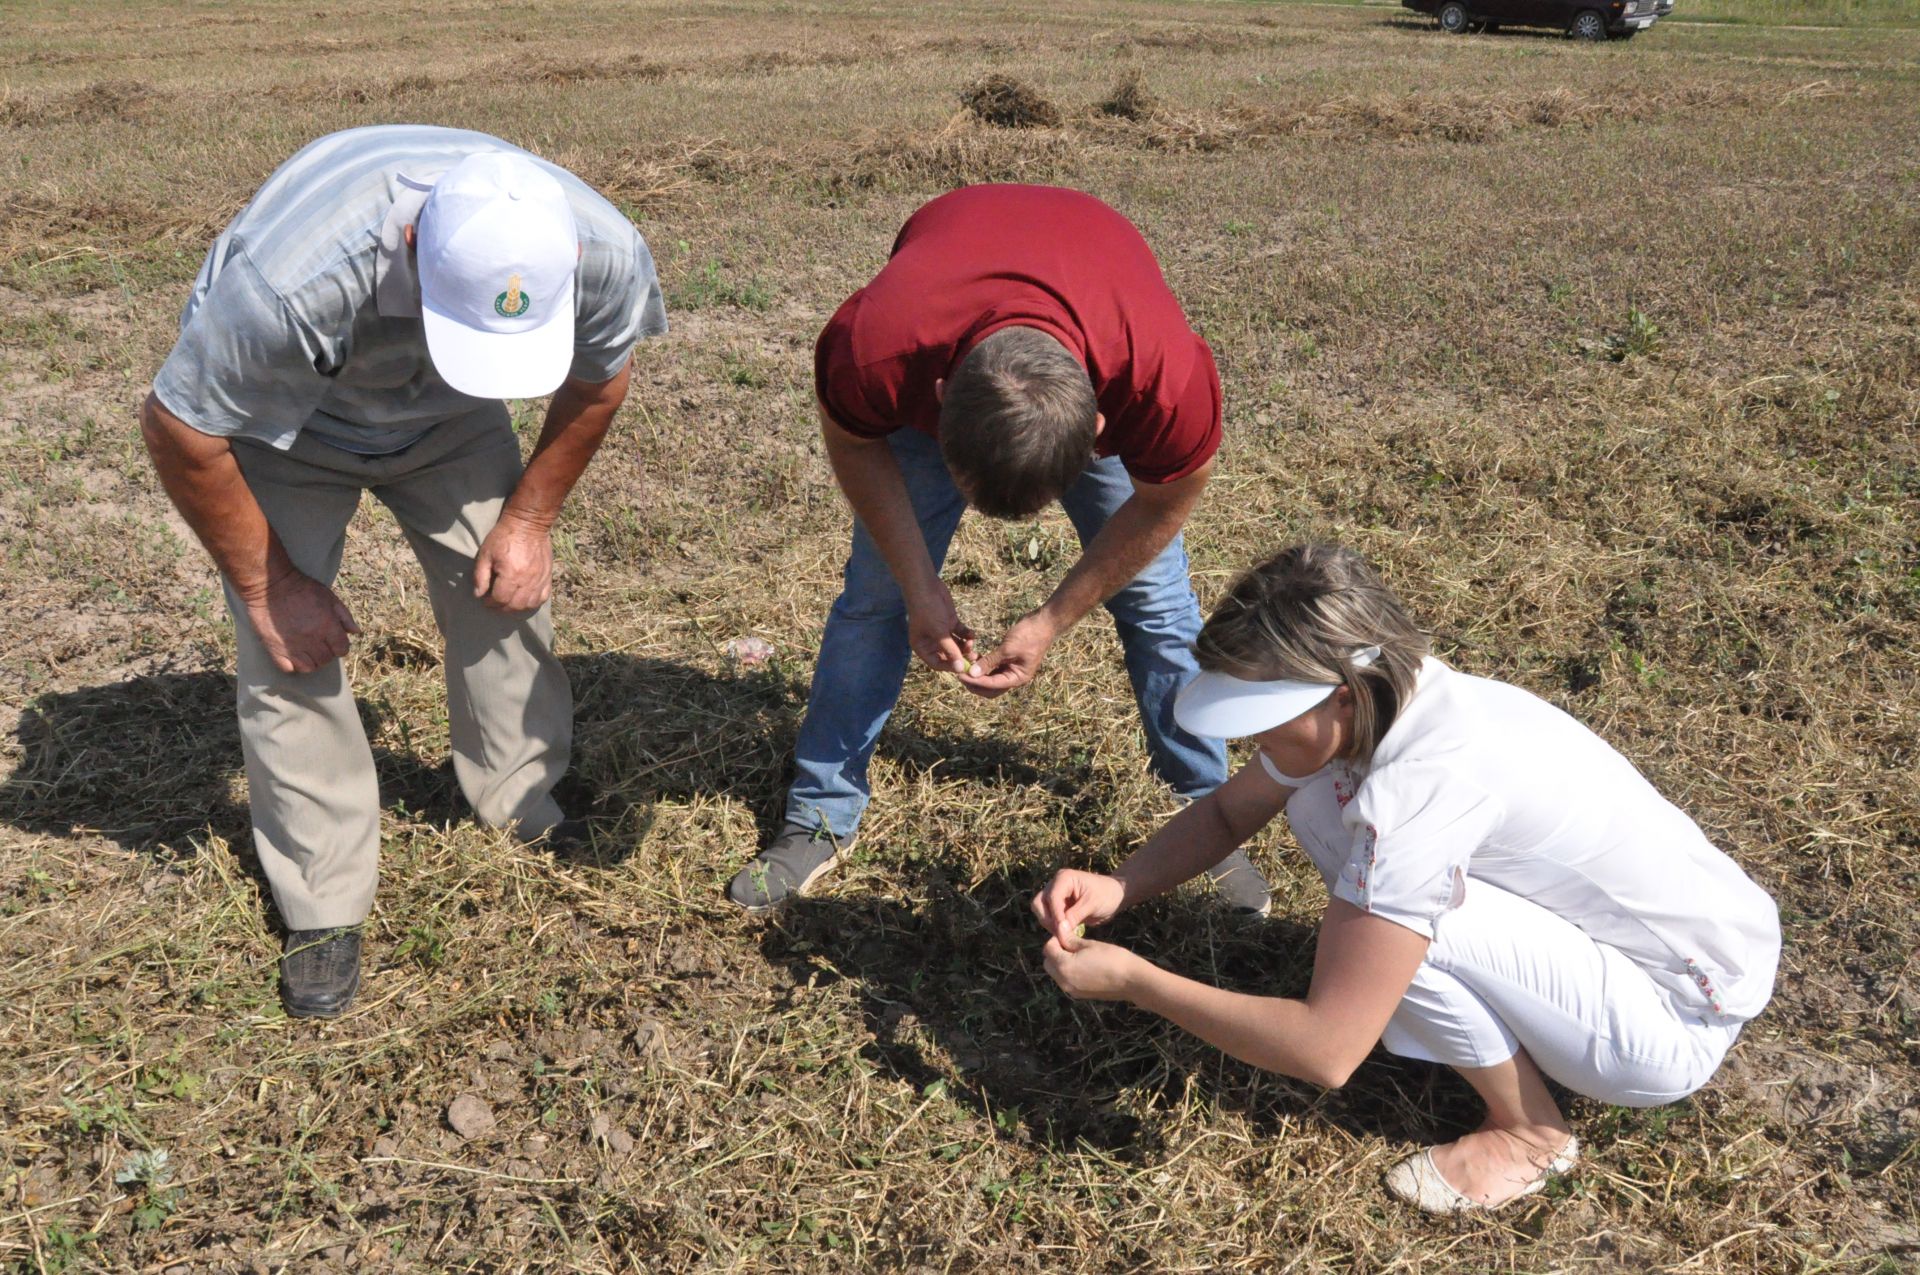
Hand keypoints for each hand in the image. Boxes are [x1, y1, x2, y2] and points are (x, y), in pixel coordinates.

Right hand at [244, 569, 359, 674]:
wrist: (270, 585)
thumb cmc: (302, 588)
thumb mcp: (329, 597)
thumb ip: (344, 616)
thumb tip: (355, 632)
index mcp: (327, 626)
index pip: (342, 650)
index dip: (340, 646)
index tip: (333, 640)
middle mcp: (311, 639)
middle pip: (326, 659)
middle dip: (326, 653)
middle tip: (319, 643)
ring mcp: (292, 646)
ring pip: (308, 667)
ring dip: (311, 661)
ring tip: (307, 651)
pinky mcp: (275, 649)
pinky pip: (288, 668)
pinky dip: (292, 665)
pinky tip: (293, 655)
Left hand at [473, 514, 553, 612]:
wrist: (529, 524)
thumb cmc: (504, 536)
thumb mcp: (486, 553)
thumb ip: (480, 576)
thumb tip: (479, 594)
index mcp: (511, 574)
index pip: (500, 599)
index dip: (489, 603)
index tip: (484, 599)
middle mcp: (527, 580)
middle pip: (515, 606)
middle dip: (501, 608)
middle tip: (494, 603)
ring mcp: (539, 580)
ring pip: (529, 605)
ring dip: (516, 608)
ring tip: (508, 603)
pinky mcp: (547, 576)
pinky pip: (542, 598)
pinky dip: (532, 603)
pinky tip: (524, 599)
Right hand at [907, 580, 976, 674]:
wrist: (925, 585)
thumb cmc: (927, 610)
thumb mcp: (939, 632)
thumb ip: (950, 650)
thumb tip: (959, 669)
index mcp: (923, 647)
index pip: (937, 663)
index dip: (950, 667)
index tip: (964, 667)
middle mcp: (931, 641)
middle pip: (948, 656)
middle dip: (961, 657)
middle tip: (974, 657)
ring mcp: (941, 632)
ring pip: (956, 645)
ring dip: (965, 646)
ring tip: (972, 644)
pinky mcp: (949, 622)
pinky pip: (960, 633)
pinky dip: (966, 635)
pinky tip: (972, 634)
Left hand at [958, 611, 1055, 698]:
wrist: (1044, 622)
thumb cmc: (1029, 635)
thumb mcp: (1007, 649)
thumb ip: (989, 662)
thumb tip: (972, 673)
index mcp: (1017, 678)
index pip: (992, 686)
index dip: (975, 681)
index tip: (960, 674)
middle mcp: (1014, 677)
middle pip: (990, 688)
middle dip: (974, 682)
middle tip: (959, 673)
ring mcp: (1011, 669)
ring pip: (990, 678)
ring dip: (977, 673)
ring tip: (965, 663)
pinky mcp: (1008, 660)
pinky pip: (992, 668)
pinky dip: (982, 665)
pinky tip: (974, 657)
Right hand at [1031, 869, 1125, 949]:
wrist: (1115, 895)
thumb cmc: (1107, 895)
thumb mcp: (1093, 904)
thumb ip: (1075, 915)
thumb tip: (1060, 928)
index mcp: (1064, 878)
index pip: (1051, 898)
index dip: (1055, 915)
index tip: (1061, 931)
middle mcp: (1055, 884)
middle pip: (1039, 903)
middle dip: (1048, 919)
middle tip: (1060, 933)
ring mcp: (1055, 895)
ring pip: (1041, 911)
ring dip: (1049, 924)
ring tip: (1063, 934)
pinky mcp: (1058, 905)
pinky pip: (1049, 916)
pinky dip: (1054, 925)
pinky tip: (1065, 933)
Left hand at [1043, 936, 1142, 1001]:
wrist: (1132, 981)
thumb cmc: (1113, 958)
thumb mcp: (1090, 945)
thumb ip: (1070, 940)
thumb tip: (1059, 929)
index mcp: (1064, 966)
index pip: (1048, 949)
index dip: (1056, 939)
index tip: (1068, 934)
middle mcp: (1063, 981)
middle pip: (1048, 963)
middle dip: (1056, 952)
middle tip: (1072, 944)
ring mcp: (1071, 990)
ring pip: (1056, 973)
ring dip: (1061, 962)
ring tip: (1080, 954)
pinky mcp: (1079, 995)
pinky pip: (1066, 981)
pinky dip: (1069, 972)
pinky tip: (1085, 965)